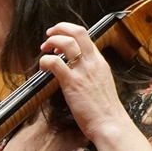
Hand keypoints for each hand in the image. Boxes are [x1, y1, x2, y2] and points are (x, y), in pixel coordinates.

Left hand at [37, 23, 131, 144]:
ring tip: (44, 48)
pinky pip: (55, 63)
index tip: (60, 40)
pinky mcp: (72, 83)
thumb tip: (78, 71)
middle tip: (49, 35)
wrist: (109, 123)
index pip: (86, 37)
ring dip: (52, 41)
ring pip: (67, 42)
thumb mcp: (102, 84)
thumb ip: (91, 74)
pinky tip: (42, 67)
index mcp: (100, 62)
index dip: (70, 33)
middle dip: (60, 28)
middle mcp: (92, 62)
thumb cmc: (104, 109)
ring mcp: (82, 71)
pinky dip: (45, 61)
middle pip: (78, 32)